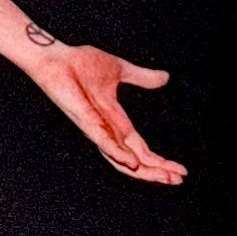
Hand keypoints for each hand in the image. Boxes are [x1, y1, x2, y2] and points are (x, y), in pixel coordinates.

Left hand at [25, 43, 185, 183]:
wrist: (56, 56)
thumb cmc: (80, 63)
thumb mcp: (120, 70)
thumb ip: (142, 77)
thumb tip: (165, 77)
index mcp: (116, 120)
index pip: (140, 148)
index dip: (159, 160)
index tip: (181, 170)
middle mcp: (106, 129)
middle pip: (134, 160)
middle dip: (156, 171)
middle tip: (178, 179)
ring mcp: (95, 127)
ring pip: (119, 159)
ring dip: (142, 170)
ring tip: (164, 177)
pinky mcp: (84, 120)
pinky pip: (101, 141)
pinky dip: (117, 152)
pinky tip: (132, 162)